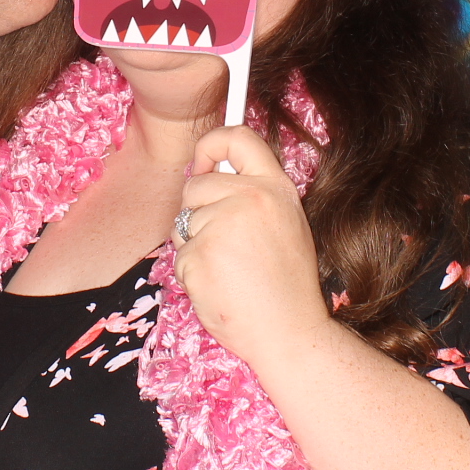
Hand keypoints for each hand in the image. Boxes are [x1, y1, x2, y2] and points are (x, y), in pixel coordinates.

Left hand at [172, 125, 332, 363]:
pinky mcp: (199, 255)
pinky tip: (220, 286)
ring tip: (230, 270)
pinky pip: (180, 255)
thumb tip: (212, 172)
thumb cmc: (286, 286)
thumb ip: (254, 196)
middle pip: (196, 184)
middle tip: (225, 244)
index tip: (205, 161)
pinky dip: (193, 273)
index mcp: (275, 188)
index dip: (212, 144)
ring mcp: (222, 226)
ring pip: (183, 222)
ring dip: (195, 245)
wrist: (288, 332)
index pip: (237, 137)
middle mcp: (249, 199)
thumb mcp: (285, 224)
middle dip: (198, 211)